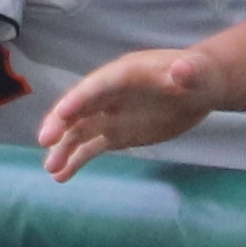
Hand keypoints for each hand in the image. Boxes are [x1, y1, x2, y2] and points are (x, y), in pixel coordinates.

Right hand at [36, 39, 223, 178]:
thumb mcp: (197, 72)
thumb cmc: (198, 75)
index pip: (96, 86)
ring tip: (51, 170)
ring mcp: (110, 114)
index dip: (79, 98)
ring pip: (79, 130)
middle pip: (79, 107)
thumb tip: (182, 69)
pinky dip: (76, 160)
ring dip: (63, 148)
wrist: (200, 88)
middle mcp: (109, 93)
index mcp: (124, 74)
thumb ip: (188, 72)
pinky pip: (90, 147)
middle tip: (45, 140)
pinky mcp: (116, 133)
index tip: (62, 113)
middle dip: (61, 122)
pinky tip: (61, 176)